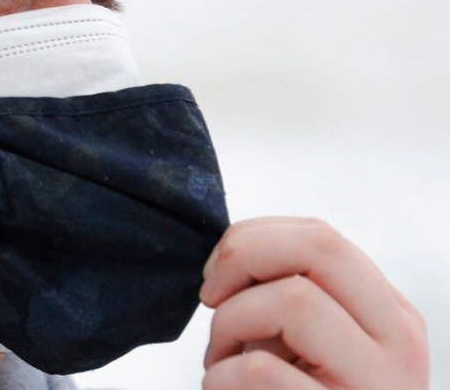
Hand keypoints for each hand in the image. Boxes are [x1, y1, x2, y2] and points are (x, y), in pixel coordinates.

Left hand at [200, 217, 428, 388]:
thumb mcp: (306, 345)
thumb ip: (286, 295)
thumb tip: (226, 255)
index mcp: (389, 315)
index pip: (321, 236)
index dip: (251, 238)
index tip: (215, 273)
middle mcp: (399, 344)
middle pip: (319, 246)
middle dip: (243, 256)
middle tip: (210, 296)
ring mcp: (377, 388)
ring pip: (292, 301)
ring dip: (230, 325)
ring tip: (222, 361)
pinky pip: (261, 372)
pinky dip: (221, 377)